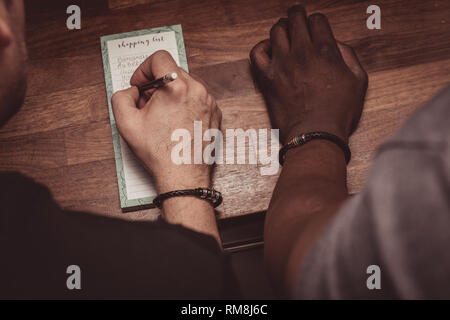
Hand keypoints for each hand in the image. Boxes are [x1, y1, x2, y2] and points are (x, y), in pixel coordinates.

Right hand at [111, 50, 221, 193]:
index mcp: (177, 87)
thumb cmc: (160, 152)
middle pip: (173, 72)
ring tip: (163, 117)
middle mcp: (198, 90)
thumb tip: (133, 91)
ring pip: (187, 86)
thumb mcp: (126, 123)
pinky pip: (198, 100)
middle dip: (157, 86)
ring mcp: (210, 102)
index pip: (159, 57)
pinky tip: (177, 124)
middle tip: (148, 106)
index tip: (140, 85)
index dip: (144, 69)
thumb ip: (121, 97)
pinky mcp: (216, 114)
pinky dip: (186, 106)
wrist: (183, 176)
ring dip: (172, 95)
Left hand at [250, 5, 367, 143]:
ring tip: (285, 33)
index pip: (317, 20)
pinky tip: (269, 49)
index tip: (316, 27)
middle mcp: (302, 53)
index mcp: (326, 51)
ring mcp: (282, 65)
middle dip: (298, 15)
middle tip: (298, 17)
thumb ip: (349, 56)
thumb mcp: (359, 82)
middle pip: (296, 18)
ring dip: (281, 27)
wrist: (315, 135)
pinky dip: (261, 47)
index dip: (318, 21)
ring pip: (276, 30)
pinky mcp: (267, 78)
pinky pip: (256, 53)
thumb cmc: (338, 112)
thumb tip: (336, 44)